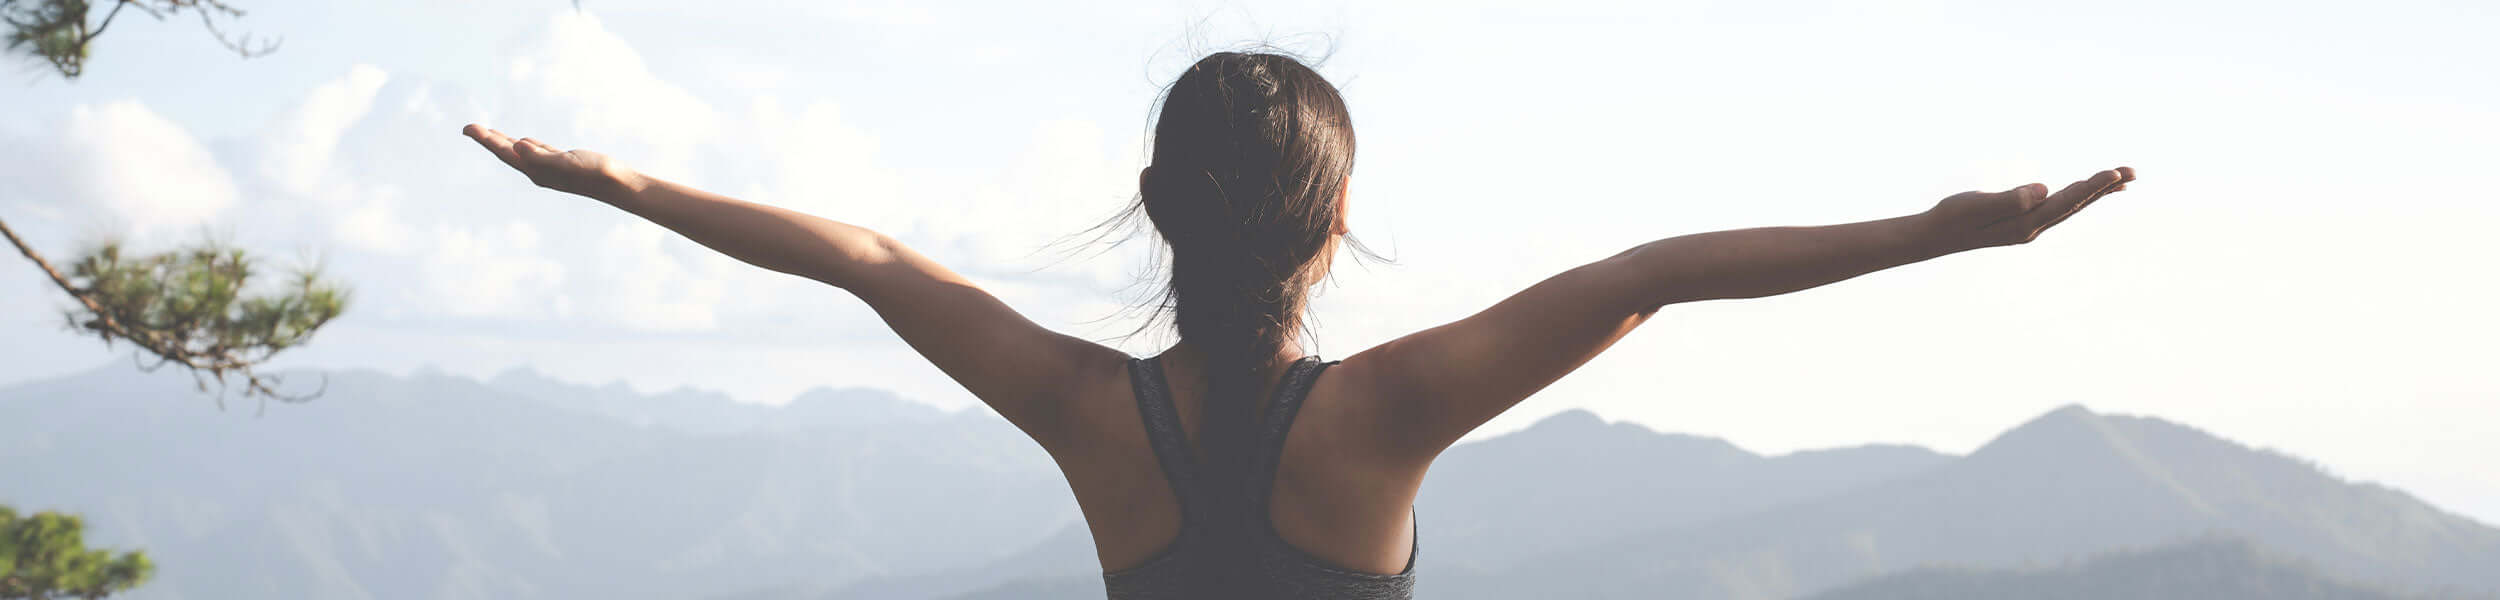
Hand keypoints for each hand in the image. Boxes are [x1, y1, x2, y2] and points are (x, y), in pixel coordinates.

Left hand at [462, 124, 642, 199]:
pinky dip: (525, 145)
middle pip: (507, 152)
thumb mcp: (565, 162)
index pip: (504, 152)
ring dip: (503, 141)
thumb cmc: (594, 174)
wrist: (618, 184)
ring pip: (521, 151)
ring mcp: (551, 167)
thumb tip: (516, 146)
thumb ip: (540, 155)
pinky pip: (537, 151)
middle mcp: (539, 171)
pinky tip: (521, 142)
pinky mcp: (563, 162)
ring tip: (488, 133)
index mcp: (536, 171)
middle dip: (488, 139)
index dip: (485, 140)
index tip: (468, 128)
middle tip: (469, 127)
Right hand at [1924, 166, 2135, 250]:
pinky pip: (2058, 205)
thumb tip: (2043, 190)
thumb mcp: (1977, 205)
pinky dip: (2077, 195)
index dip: (2092, 188)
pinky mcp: (2021, 220)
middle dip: (2104, 188)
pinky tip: (2083, 190)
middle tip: (2133, 172)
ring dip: (2095, 191)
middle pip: (2075, 205)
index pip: (2065, 202)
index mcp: (2024, 224)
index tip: (2116, 174)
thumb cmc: (1952, 217)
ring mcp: (2028, 225)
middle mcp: (2032, 227)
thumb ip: (2010, 199)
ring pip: (2070, 205)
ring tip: (2122, 180)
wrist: (1934, 236)